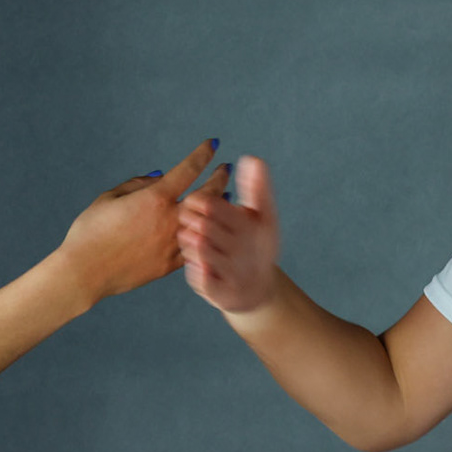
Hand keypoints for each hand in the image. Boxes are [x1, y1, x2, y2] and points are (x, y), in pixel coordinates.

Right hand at [55, 139, 222, 303]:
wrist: (85, 272)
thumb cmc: (90, 232)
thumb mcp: (109, 198)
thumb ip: (137, 184)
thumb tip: (159, 177)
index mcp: (154, 199)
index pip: (188, 169)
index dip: (203, 154)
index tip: (212, 145)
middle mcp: (169, 220)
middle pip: (206, 195)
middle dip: (219, 178)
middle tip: (226, 169)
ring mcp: (172, 244)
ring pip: (205, 222)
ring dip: (217, 207)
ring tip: (225, 198)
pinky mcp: (169, 265)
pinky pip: (193, 247)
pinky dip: (203, 234)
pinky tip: (207, 229)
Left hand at [177, 155, 279, 313]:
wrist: (258, 291)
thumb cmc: (258, 245)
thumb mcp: (264, 216)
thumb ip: (257, 187)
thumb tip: (252, 158)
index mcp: (252, 226)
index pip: (211, 204)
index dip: (197, 200)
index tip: (194, 201)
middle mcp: (242, 250)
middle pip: (199, 226)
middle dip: (189, 219)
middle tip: (187, 217)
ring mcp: (231, 273)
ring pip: (195, 248)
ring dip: (188, 240)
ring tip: (189, 235)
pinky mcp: (219, 293)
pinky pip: (195, 274)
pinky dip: (192, 264)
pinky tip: (194, 258)